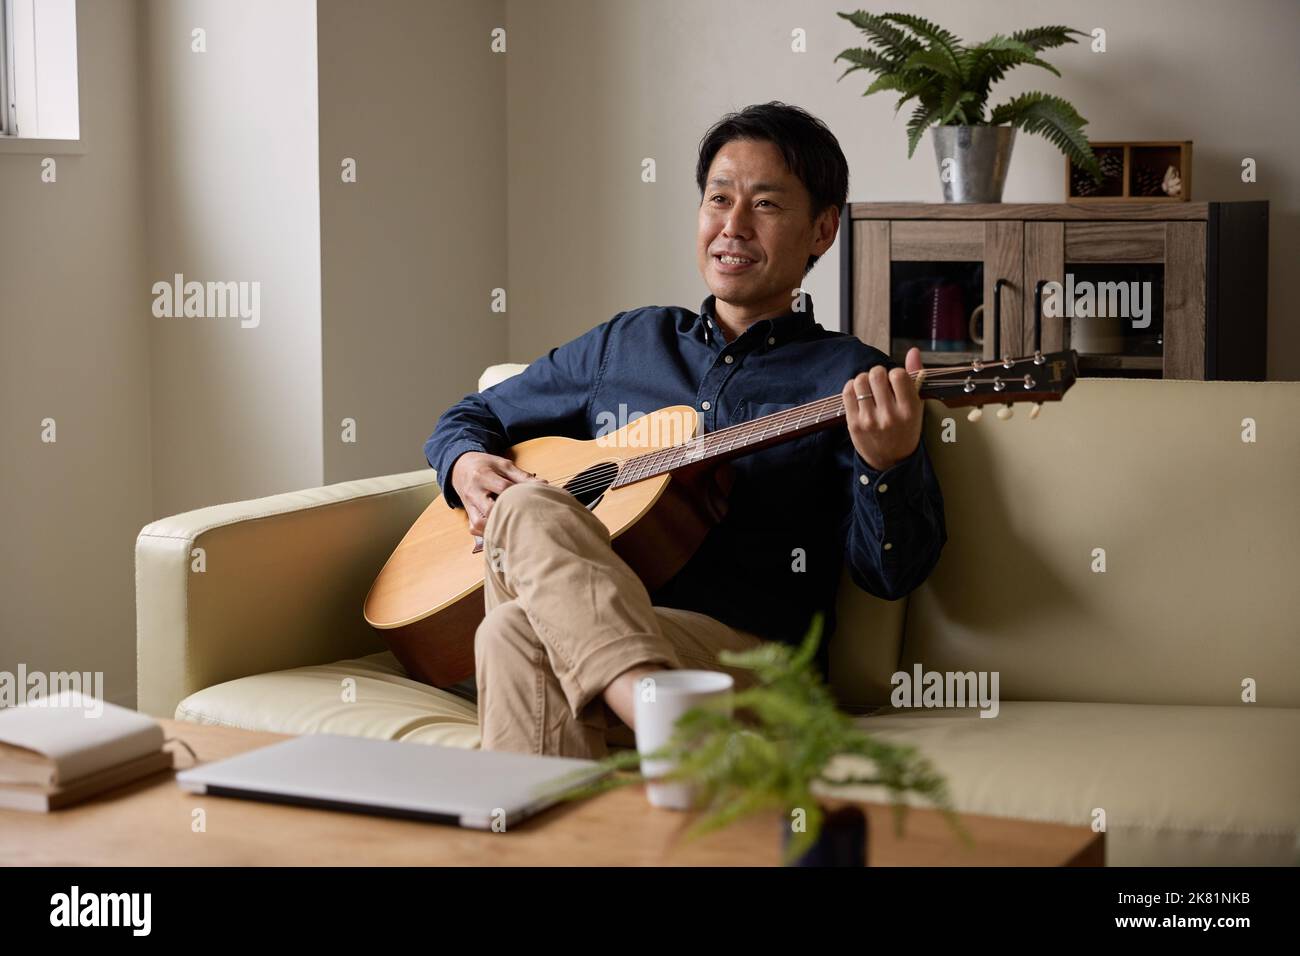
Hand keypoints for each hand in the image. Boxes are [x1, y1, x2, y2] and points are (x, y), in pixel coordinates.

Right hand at [450, 452, 545, 535]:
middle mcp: (473, 492)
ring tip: (514, 527)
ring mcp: (469, 505)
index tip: (535, 498)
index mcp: (483, 476)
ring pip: (479, 523)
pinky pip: (474, 528)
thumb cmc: (485, 466)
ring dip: (496, 527)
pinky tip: (501, 530)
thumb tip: (543, 484)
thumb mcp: (503, 464)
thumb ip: (522, 476)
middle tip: (527, 518)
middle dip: (509, 514)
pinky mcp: (468, 515)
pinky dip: (487, 532)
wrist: (460, 467)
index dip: (520, 494)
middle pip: (490, 509)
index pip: (503, 487)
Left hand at [841, 347, 924, 471]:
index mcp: (909, 411)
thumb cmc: (905, 430)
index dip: (895, 373)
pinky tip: (859, 393)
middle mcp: (889, 416)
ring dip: (864, 379)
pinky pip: (847, 392)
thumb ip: (914, 378)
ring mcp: (869, 421)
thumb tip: (913, 351)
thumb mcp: (916, 407)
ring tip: (869, 388)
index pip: (898, 375)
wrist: (890, 462)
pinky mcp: (853, 424)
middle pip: (876, 375)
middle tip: (879, 382)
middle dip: (877, 373)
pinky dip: (852, 386)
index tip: (894, 382)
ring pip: (860, 381)